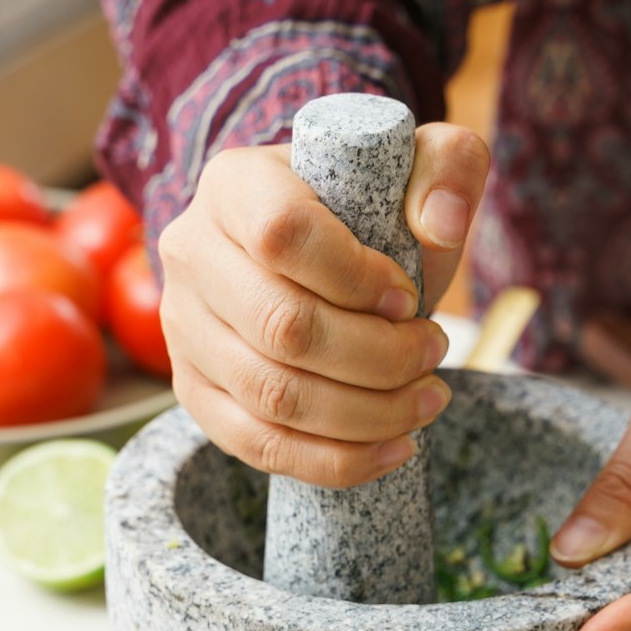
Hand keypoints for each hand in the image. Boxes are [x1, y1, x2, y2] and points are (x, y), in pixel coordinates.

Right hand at [157, 124, 488, 486]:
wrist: (315, 262)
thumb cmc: (366, 216)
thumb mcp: (413, 171)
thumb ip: (446, 168)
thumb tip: (440, 225)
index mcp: (235, 186)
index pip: (284, 236)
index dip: (357, 278)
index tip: (409, 299)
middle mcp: (191, 255)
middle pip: (283, 328)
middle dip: (379, 357)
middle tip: (433, 354)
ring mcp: (183, 331)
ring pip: (274, 397)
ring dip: (367, 415)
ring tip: (427, 402)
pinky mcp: (196, 393)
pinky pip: (259, 446)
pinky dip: (335, 461)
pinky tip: (393, 451)